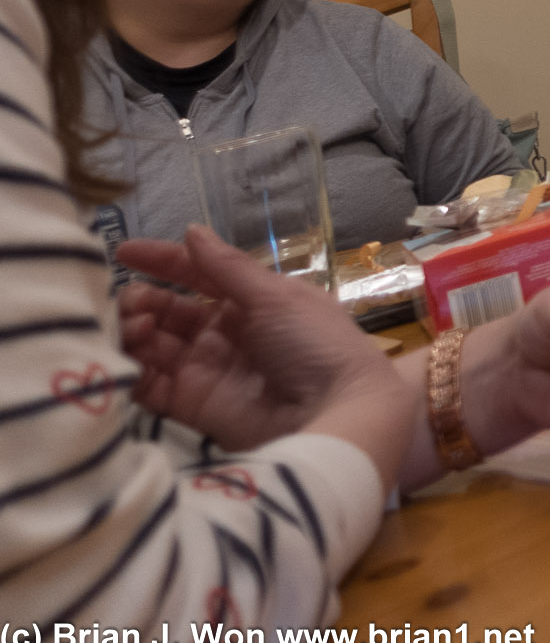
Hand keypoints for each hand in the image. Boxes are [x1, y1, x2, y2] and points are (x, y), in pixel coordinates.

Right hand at [118, 227, 409, 470]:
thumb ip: (228, 269)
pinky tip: (127, 356)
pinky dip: (130, 370)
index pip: (197, 275)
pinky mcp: (191, 406)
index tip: (124, 252)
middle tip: (133, 303)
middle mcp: (223, 333)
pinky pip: (148, 385)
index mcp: (249, 302)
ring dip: (134, 331)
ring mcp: (205, 370)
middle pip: (168, 311)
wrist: (333, 412)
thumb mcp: (276, 297)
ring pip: (152, 345)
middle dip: (143, 301)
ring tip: (136, 327)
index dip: (163, 261)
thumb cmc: (314, 344)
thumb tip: (192, 230)